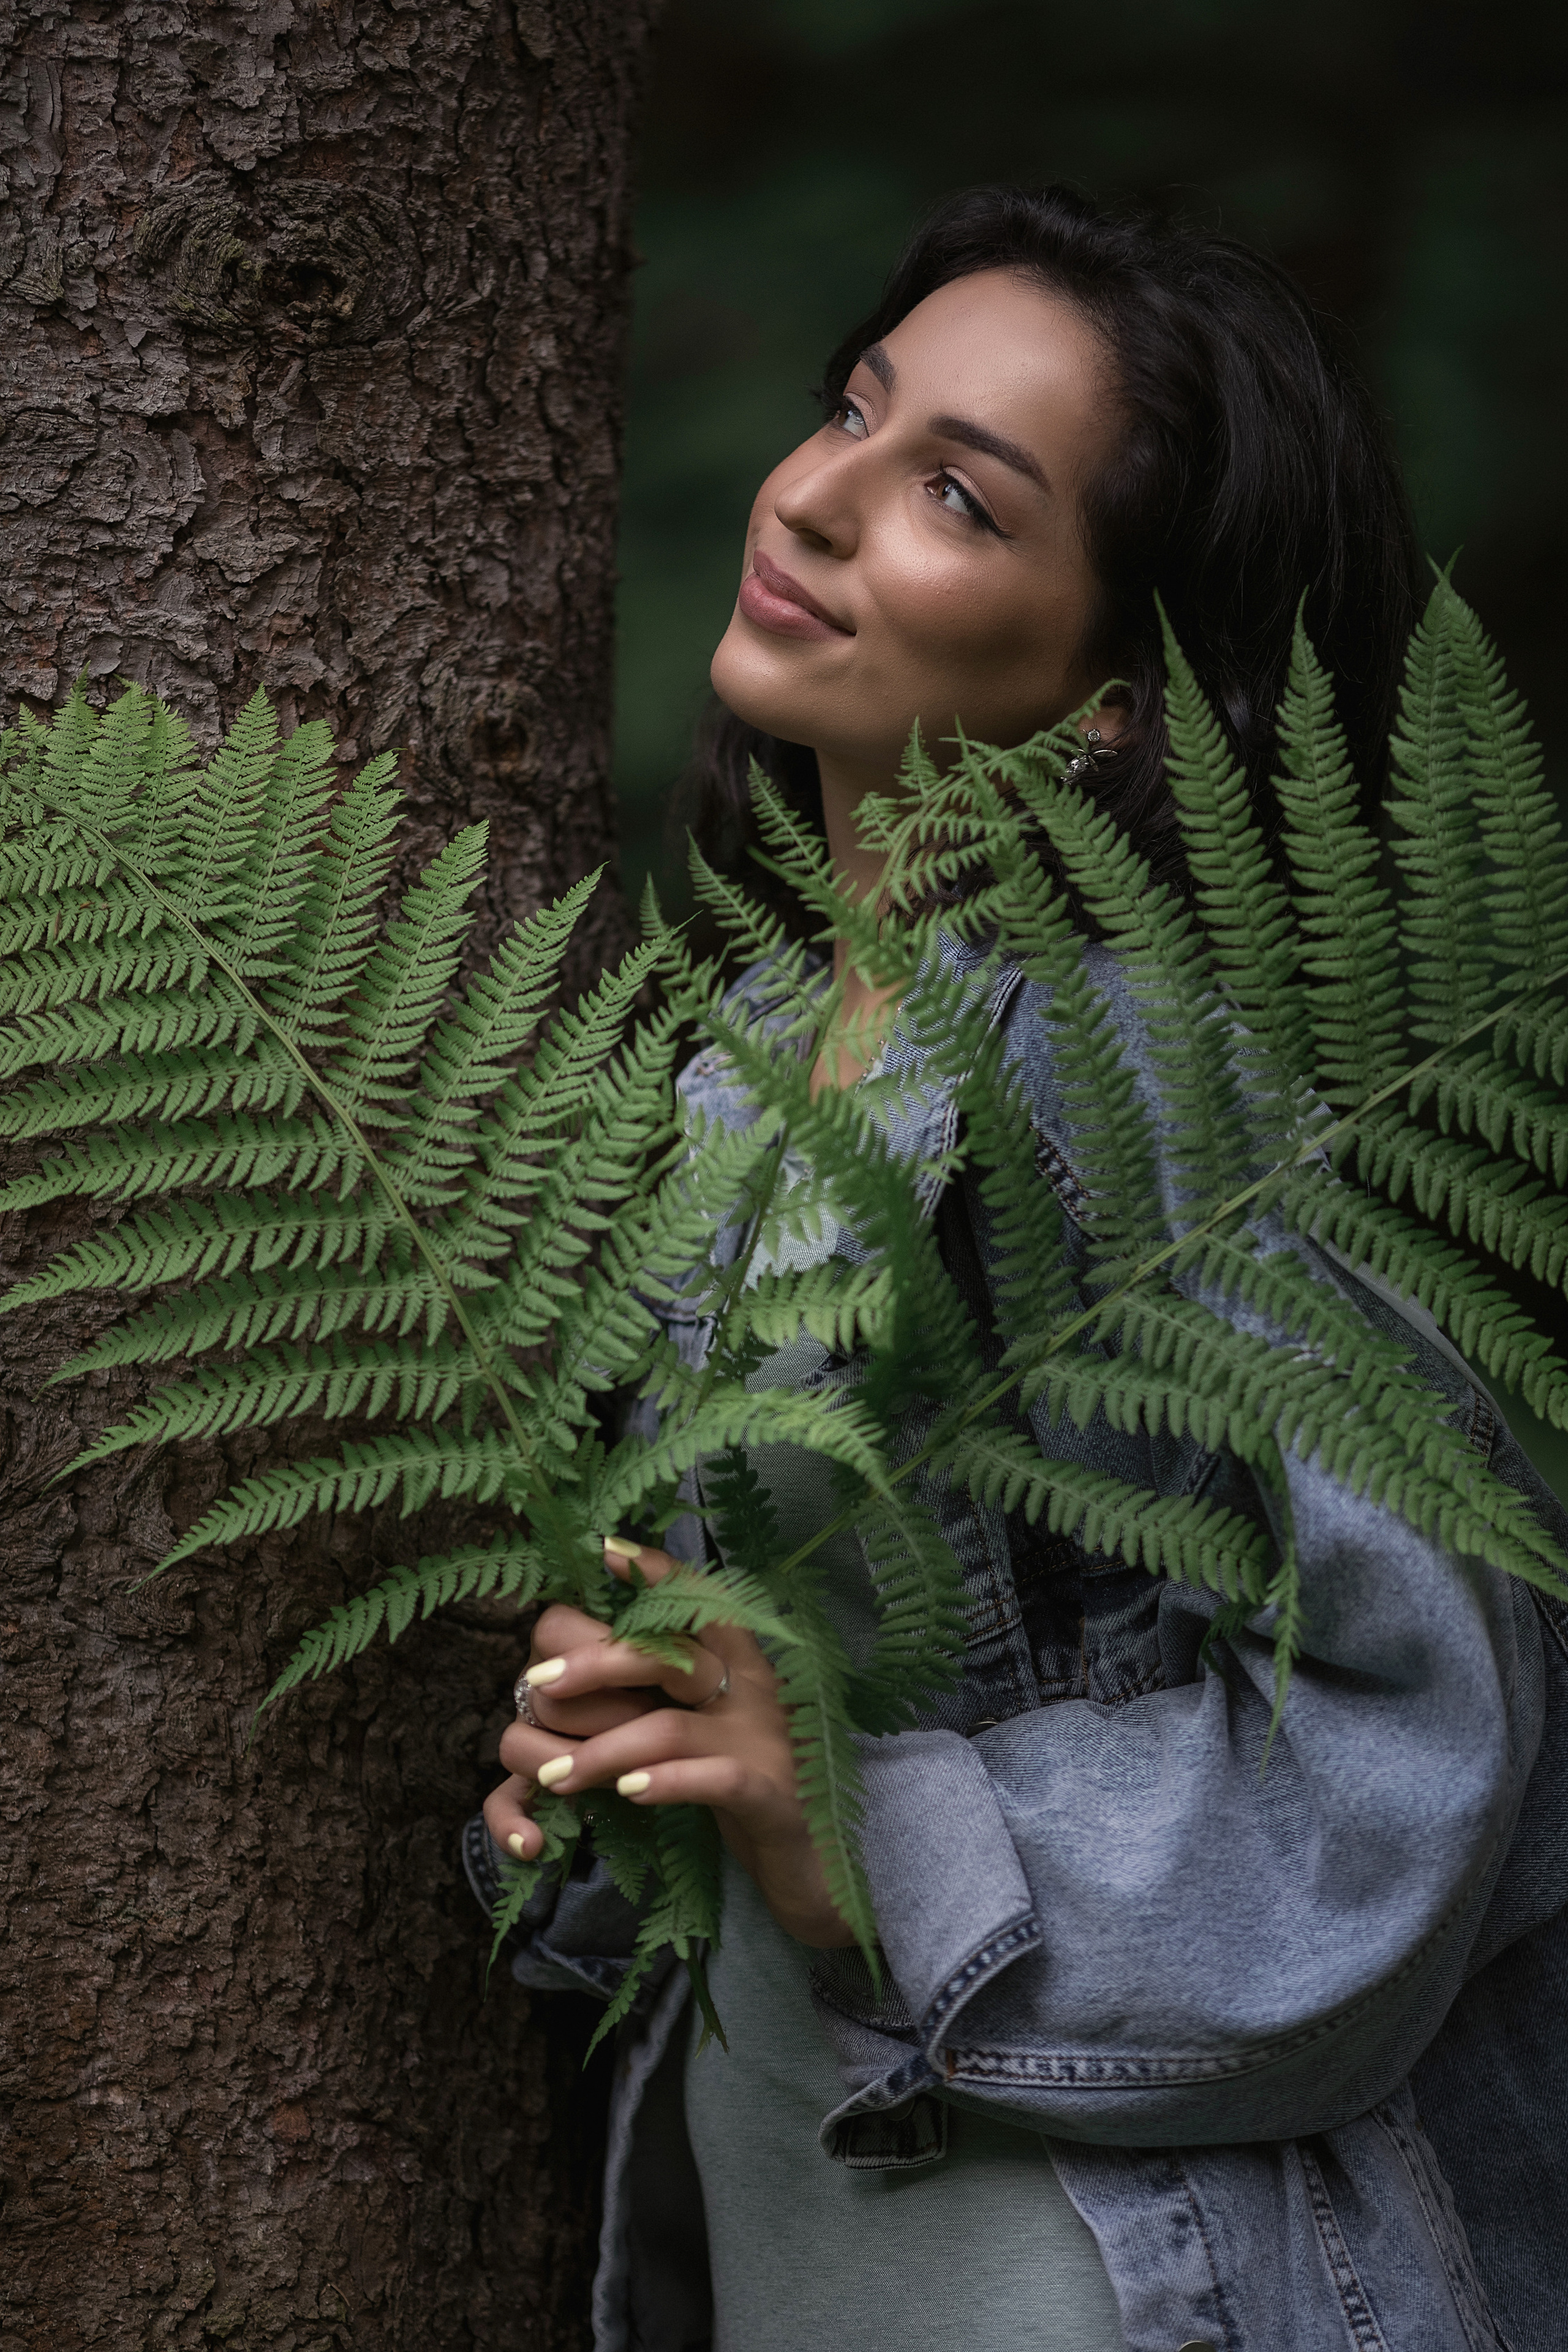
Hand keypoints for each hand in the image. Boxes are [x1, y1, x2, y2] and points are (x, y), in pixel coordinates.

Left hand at [482, 1539, 855, 1946]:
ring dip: (604, 1750)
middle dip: (596, 1664)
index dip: (657, 1572)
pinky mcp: (771, 1796)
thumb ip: (673, 1691)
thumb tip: (596, 1661)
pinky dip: (665, 1782)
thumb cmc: (748, 1787)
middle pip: (670, 1655)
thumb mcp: (715, 1727)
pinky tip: (628, 1793)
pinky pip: (714, 1780)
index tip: (607, 1548)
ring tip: (554, 1775)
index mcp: (741, 1665)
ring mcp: (765, 1742)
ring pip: (673, 1727)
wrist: (818, 1863)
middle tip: (537, 1685)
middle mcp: (754, 1691)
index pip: (702, 1602)